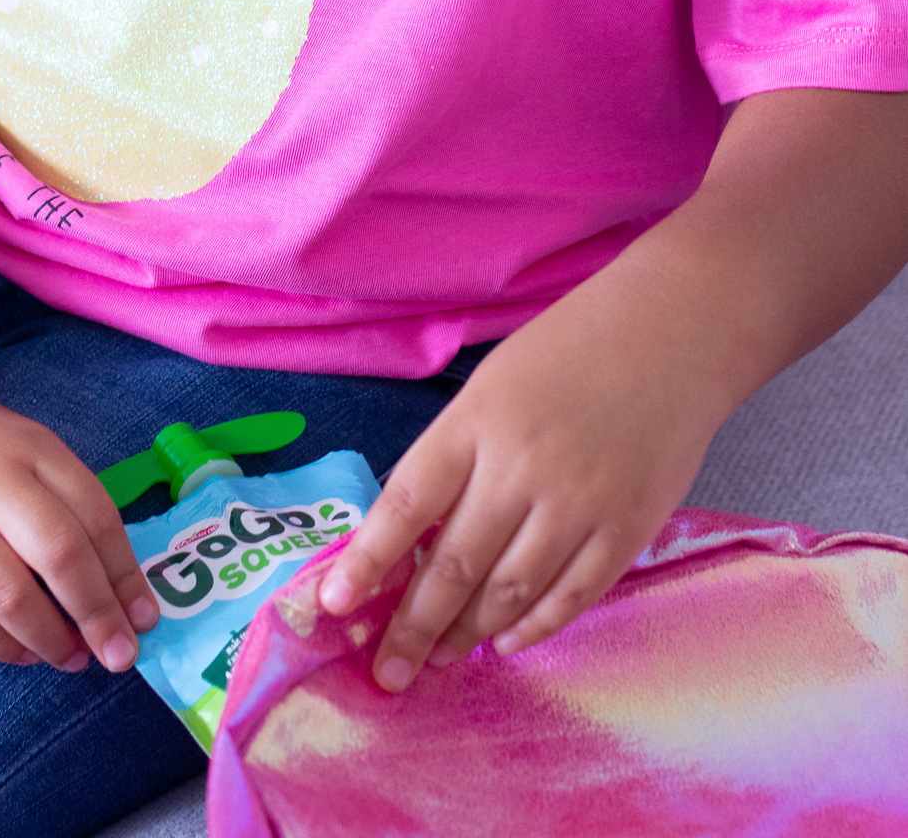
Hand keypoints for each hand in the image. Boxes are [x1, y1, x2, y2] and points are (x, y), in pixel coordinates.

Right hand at [0, 384, 158, 671]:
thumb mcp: (27, 450)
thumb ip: (68, 505)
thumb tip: (118, 592)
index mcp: (31, 446)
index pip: (93, 514)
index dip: (125, 574)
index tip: (145, 617)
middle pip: (57, 553)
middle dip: (97, 613)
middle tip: (120, 655)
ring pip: (8, 596)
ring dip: (51, 640)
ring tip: (74, 658)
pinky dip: (1, 647)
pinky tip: (25, 652)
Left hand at [317, 300, 721, 688]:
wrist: (670, 332)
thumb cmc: (567, 351)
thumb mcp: (491, 386)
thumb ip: (456, 455)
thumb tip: (414, 537)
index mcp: (476, 422)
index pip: (407, 504)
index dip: (368, 561)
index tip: (335, 604)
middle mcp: (522, 467)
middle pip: (454, 565)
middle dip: (412, 627)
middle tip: (386, 672)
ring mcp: (579, 502)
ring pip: (509, 592)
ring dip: (467, 634)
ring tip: (439, 659)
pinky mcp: (628, 528)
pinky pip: (572, 597)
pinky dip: (534, 628)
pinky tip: (505, 642)